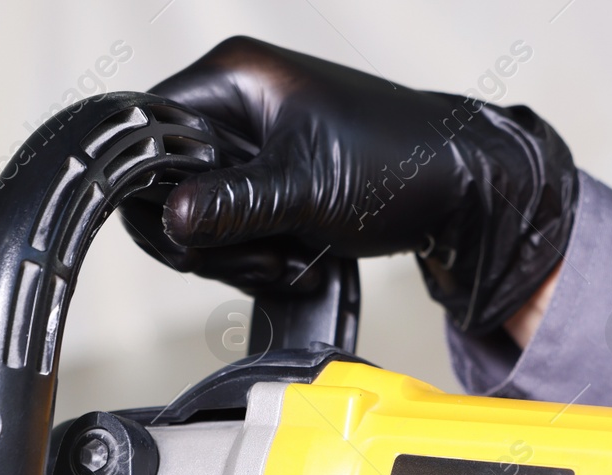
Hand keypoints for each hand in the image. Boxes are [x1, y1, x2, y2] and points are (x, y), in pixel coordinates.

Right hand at [143, 37, 576, 333]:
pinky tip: (297, 260)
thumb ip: (232, 205)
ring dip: (240, 253)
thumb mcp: (306, 189)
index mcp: (235, 78)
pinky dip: (261, 253)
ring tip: (288, 259)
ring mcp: (256, 145)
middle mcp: (238, 104)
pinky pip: (237, 227)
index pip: (147, 130)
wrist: (463, 190)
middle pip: (170, 182)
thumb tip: (171, 222)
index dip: (156, 189)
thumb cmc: (401, 163)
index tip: (188, 234)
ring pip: (203, 214)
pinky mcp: (273, 182)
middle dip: (209, 235)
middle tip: (257, 255)